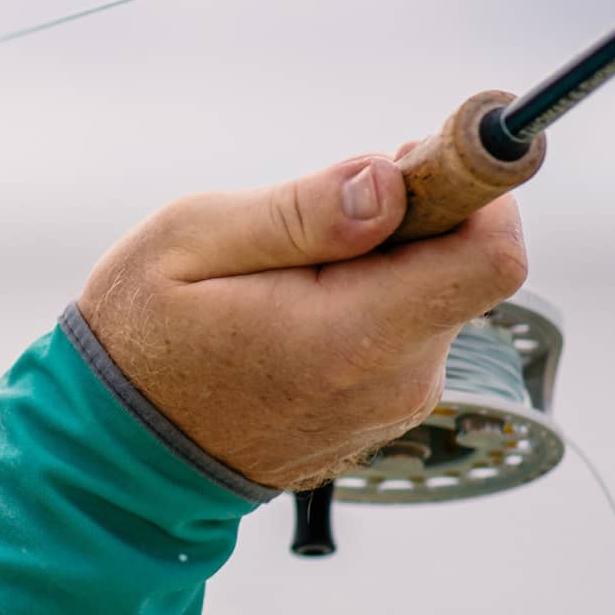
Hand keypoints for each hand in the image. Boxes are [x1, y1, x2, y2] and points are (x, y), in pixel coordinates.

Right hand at [77, 150, 527, 490]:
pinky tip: (290, 317)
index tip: (416, 157)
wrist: (123, 456)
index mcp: (353, 336)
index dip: (475, 189)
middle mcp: (393, 381)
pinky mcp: (382, 413)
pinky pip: (406, 334)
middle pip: (461, 265)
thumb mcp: (191, 242)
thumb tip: (391, 182)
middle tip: (311, 222)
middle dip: (406, 220)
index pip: (491, 255)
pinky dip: (367, 305)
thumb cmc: (142, 338)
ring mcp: (392, 406)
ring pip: (432, 295)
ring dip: (378, 265)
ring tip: (283, 280)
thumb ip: (302, 211)